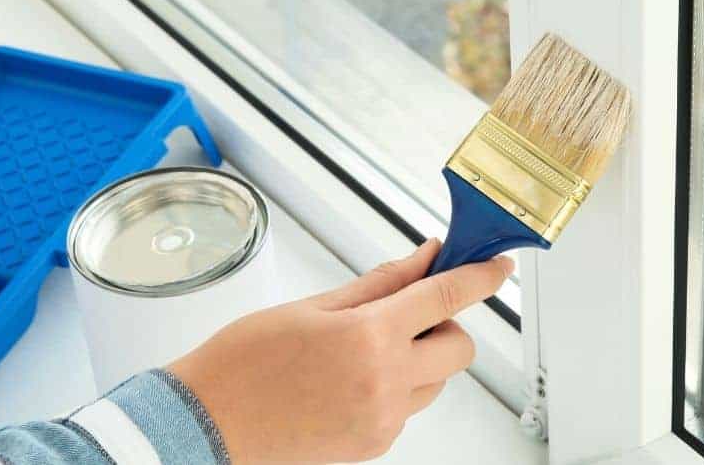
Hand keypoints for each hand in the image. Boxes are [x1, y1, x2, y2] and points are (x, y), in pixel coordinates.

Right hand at [168, 239, 513, 464]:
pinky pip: (408, 408)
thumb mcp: (313, 306)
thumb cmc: (243, 363)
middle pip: (460, 349)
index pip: (447, 298)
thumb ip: (380, 283)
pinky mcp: (374, 444)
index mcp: (370, 336)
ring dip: (420, 358)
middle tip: (407, 313)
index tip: (496, 266)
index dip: (481, 276)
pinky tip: (349, 379)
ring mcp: (383, 419)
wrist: (206, 424)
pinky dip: (396, 387)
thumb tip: (424, 258)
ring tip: (362, 350)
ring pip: (436, 381)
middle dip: (445, 326)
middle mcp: (386, 382)